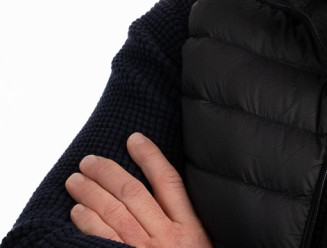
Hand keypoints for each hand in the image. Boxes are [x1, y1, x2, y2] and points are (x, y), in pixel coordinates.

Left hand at [65, 132, 211, 247]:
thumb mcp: (200, 246)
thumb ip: (184, 223)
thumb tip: (165, 198)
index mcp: (189, 228)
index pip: (168, 181)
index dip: (150, 156)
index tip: (134, 139)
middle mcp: (166, 237)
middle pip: (134, 193)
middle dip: (109, 172)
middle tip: (89, 160)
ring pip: (114, 212)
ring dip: (92, 193)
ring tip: (76, 180)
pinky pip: (102, 240)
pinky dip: (88, 222)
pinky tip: (78, 211)